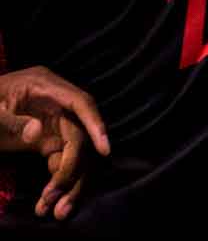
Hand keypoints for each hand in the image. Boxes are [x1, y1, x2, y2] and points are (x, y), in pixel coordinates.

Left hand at [0, 66, 110, 219]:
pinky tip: (48, 201)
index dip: (96, 125)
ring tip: (57, 211)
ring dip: (70, 182)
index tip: (105, 151)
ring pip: (76, 152)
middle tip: (63, 204)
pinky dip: (59, 180)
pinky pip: (62, 159)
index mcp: (45, 85)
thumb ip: (11, 121)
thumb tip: (37, 132)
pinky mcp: (48, 138)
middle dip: (75, 171)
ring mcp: (54, 121)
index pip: (80, 103)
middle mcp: (57, 103)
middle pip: (81, 136)